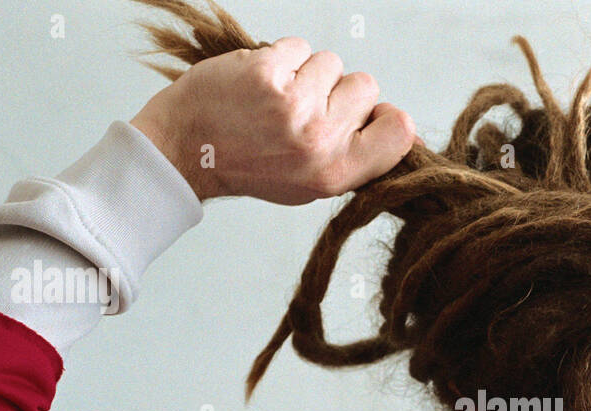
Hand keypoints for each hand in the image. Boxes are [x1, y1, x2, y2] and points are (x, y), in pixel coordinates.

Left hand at [130, 36, 415, 204]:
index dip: (386, 116)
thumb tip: (393, 123)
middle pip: (365, 86)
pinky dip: (281, 58)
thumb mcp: (311, 183)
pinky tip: (261, 83)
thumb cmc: (252, 166)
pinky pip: (298, 47)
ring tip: (277, 98)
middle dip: (339, 90)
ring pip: (331, 63)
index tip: (365, 117)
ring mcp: (294, 104)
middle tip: (303, 112)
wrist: (191, 152)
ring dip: (308, 72)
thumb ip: (353, 156)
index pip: (399, 131)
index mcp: (337, 173)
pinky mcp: (268, 72)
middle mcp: (320, 141)